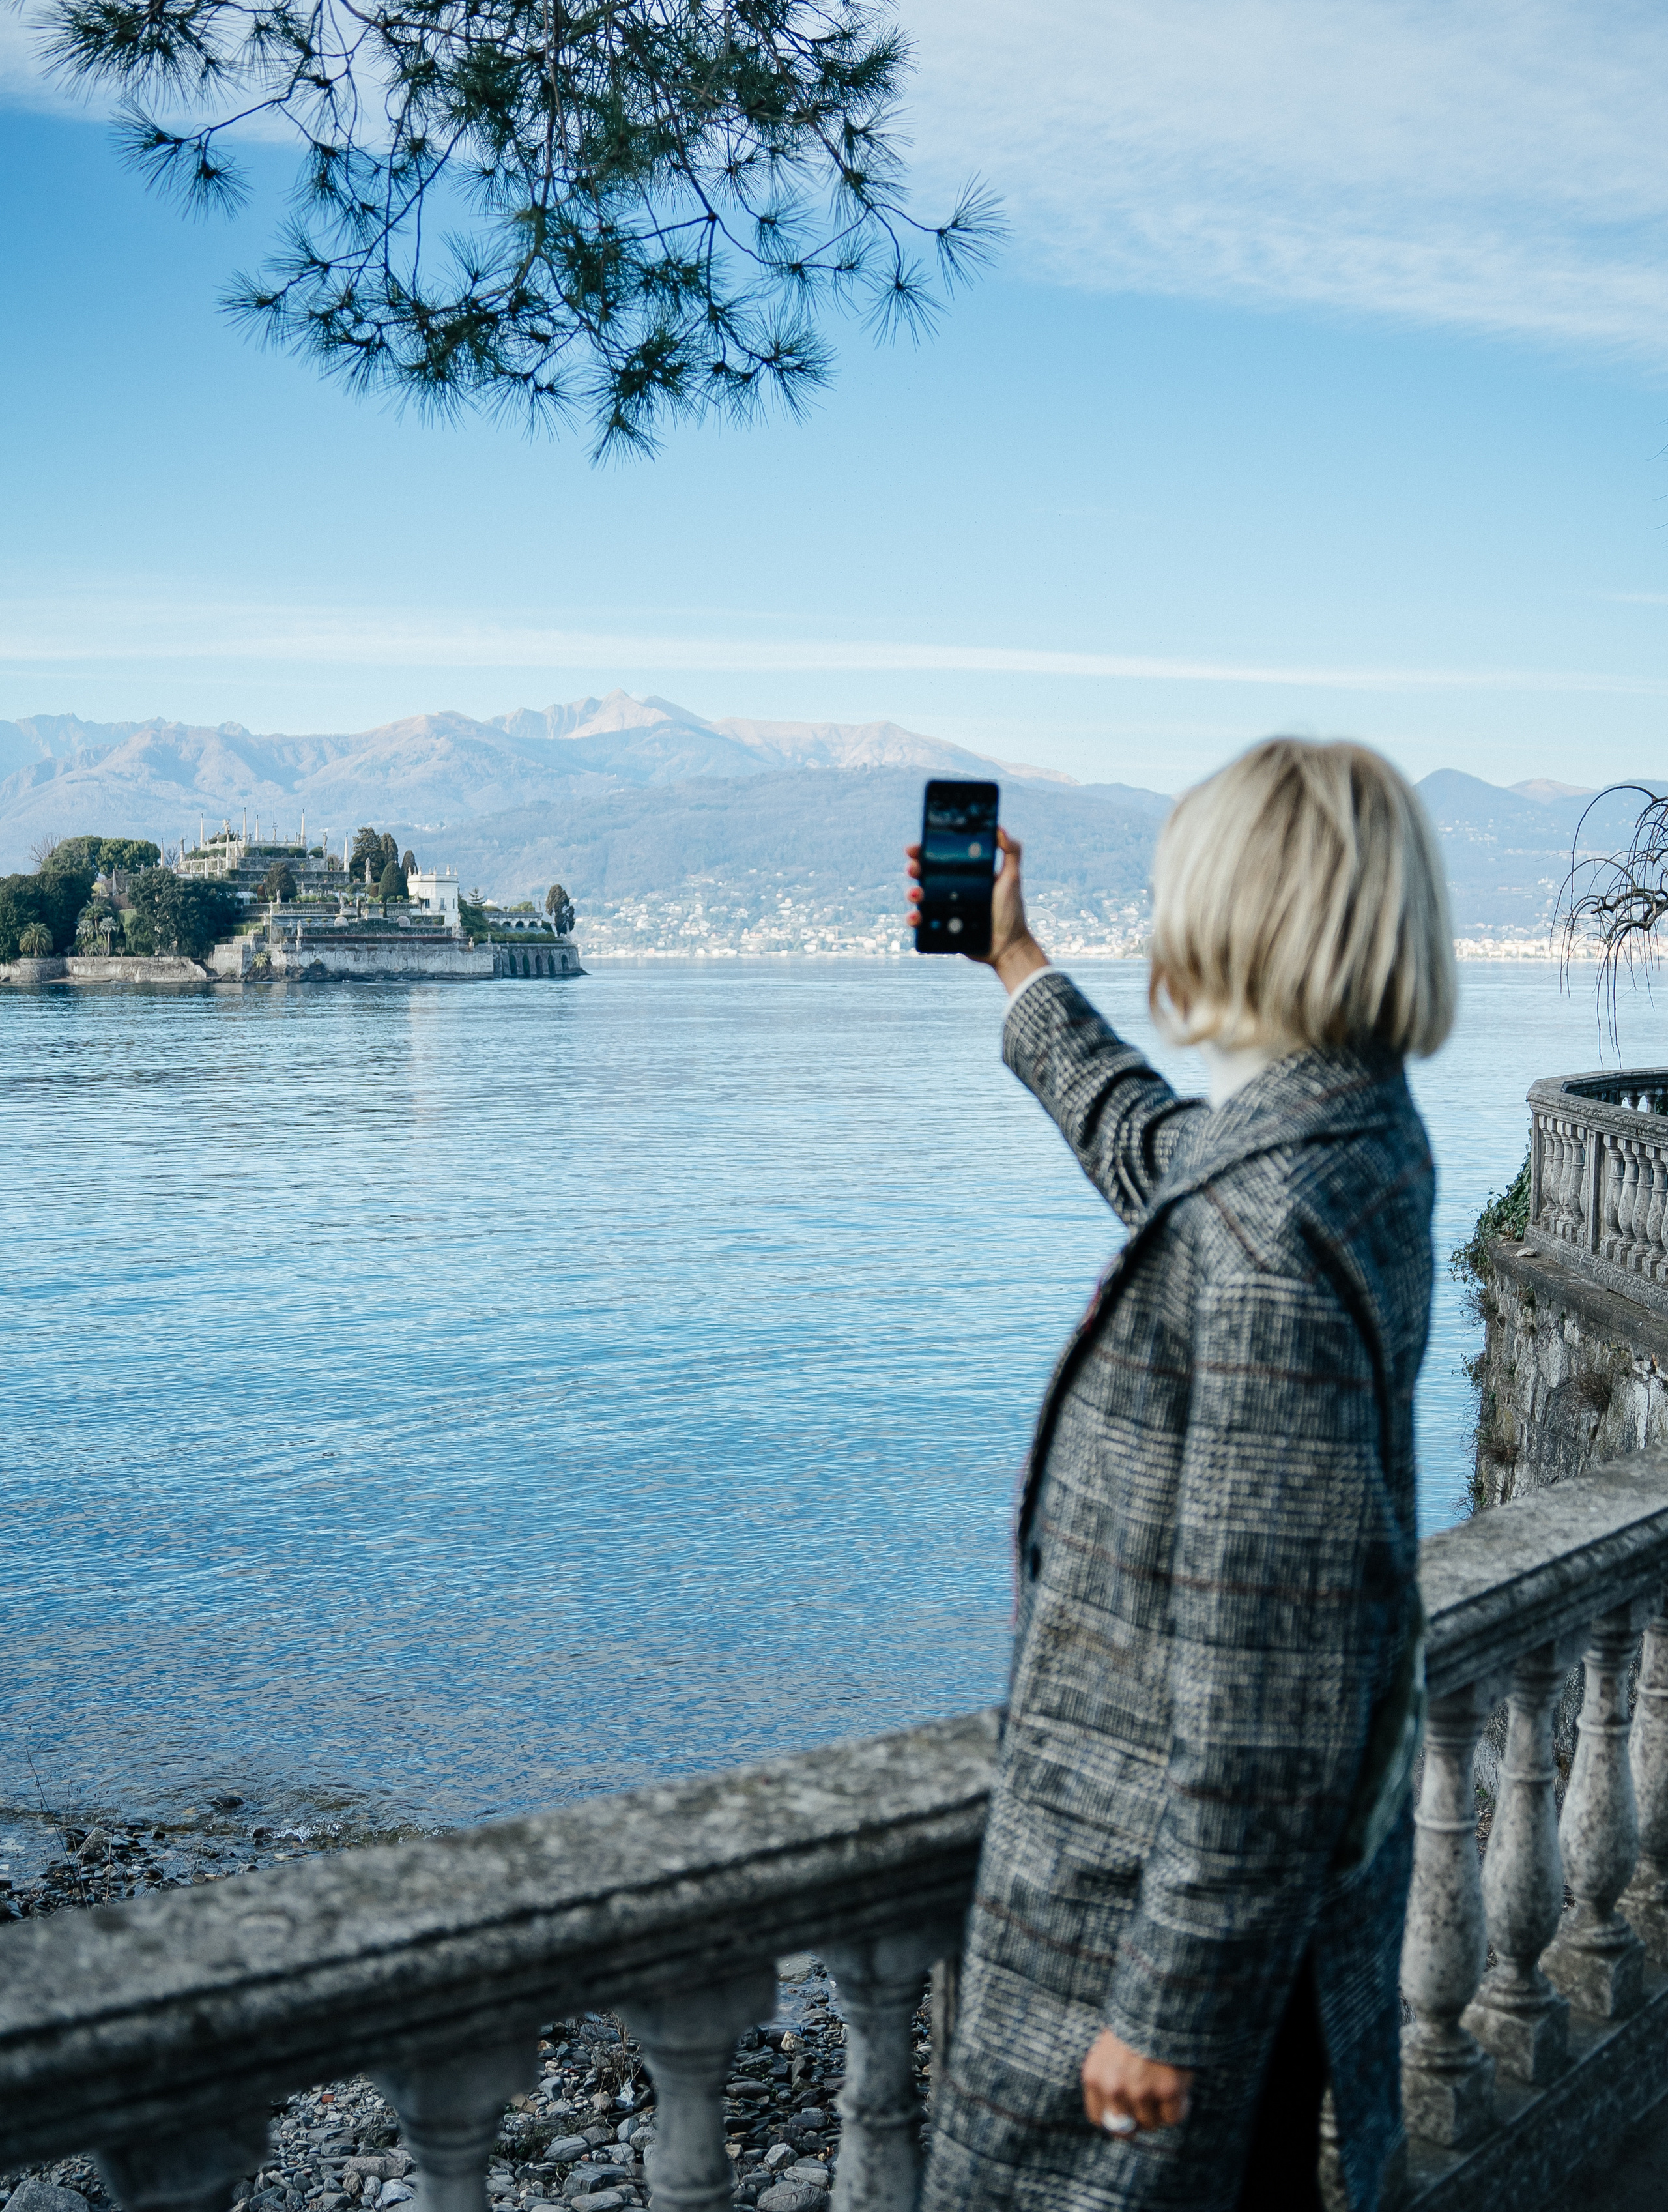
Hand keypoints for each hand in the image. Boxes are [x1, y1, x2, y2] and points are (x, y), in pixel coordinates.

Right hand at [904, 826, 1048, 990]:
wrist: (1008, 946)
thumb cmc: (1012, 912)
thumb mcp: (1012, 878)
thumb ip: (1011, 852)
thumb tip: (999, 829)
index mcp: (965, 876)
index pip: (941, 859)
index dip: (925, 852)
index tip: (915, 847)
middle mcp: (951, 890)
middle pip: (926, 876)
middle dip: (915, 869)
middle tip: (913, 868)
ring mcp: (944, 910)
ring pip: (920, 898)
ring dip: (912, 893)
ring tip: (917, 894)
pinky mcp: (941, 929)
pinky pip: (922, 923)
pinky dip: (914, 919)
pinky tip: (915, 917)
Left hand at [1081, 2030, 1192, 2136]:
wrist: (1161, 2003)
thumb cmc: (1137, 2026)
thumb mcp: (1109, 2050)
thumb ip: (1109, 2081)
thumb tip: (1120, 2123)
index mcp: (1094, 2076)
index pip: (1099, 2118)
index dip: (1116, 2120)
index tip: (1129, 2115)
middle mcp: (1114, 2087)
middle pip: (1125, 2128)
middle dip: (1139, 2121)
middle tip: (1151, 2107)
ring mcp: (1141, 2090)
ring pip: (1151, 2123)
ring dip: (1161, 2110)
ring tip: (1166, 2084)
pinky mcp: (1167, 2090)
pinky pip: (1173, 2117)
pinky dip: (1180, 2107)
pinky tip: (1181, 2090)